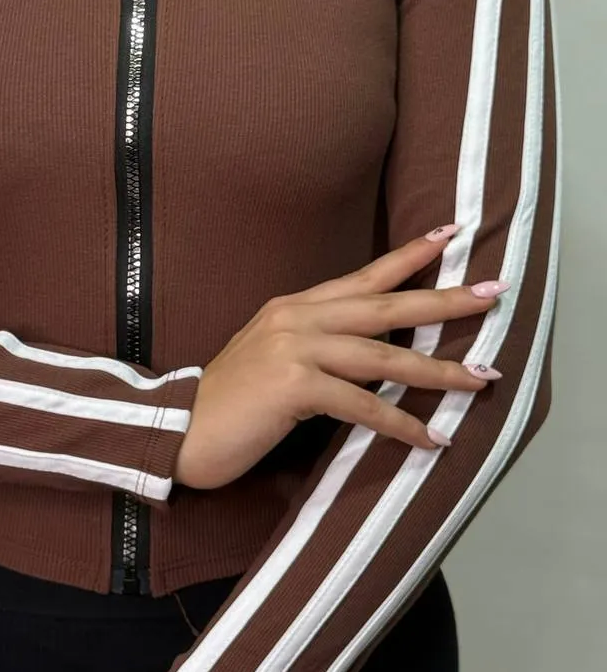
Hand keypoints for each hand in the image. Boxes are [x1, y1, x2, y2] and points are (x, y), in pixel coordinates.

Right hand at [177, 225, 507, 489]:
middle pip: (383, 305)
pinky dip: (400, 423)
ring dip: (438, 369)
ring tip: (482, 377)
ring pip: (382, 355)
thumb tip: (370, 357)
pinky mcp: (292, 386)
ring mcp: (293, 349)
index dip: (408, 256)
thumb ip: (316, 348)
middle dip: (443, 300)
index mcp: (293, 308)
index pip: (362, 276)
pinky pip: (361, 404)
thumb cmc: (229, 404)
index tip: (451, 233)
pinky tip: (431, 438)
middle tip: (493, 292)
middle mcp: (296, 319)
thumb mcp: (273, 360)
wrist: (177, 428)